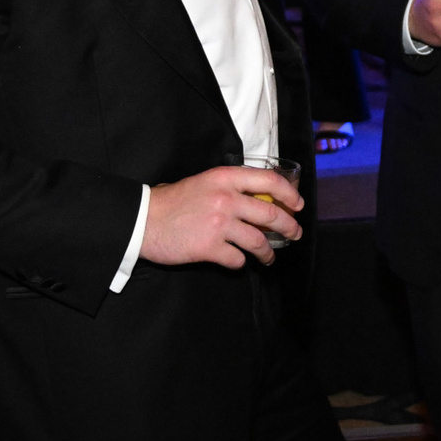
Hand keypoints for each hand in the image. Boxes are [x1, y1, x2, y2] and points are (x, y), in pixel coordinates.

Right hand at [141, 164, 301, 268]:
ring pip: (258, 241)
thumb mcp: (204, 182)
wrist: (143, 219)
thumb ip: (230, 188)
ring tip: (269, 258)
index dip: (290, 194)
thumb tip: (258, 201)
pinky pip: (237, 259)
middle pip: (271, 214)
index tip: (298, 206)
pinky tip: (238, 262)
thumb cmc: (172, 201)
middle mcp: (226, 198)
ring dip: (268, 253)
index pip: (270, 181)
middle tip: (295, 234)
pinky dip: (240, 263)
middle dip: (289, 228)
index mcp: (226, 178)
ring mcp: (219, 224)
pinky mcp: (210, 247)